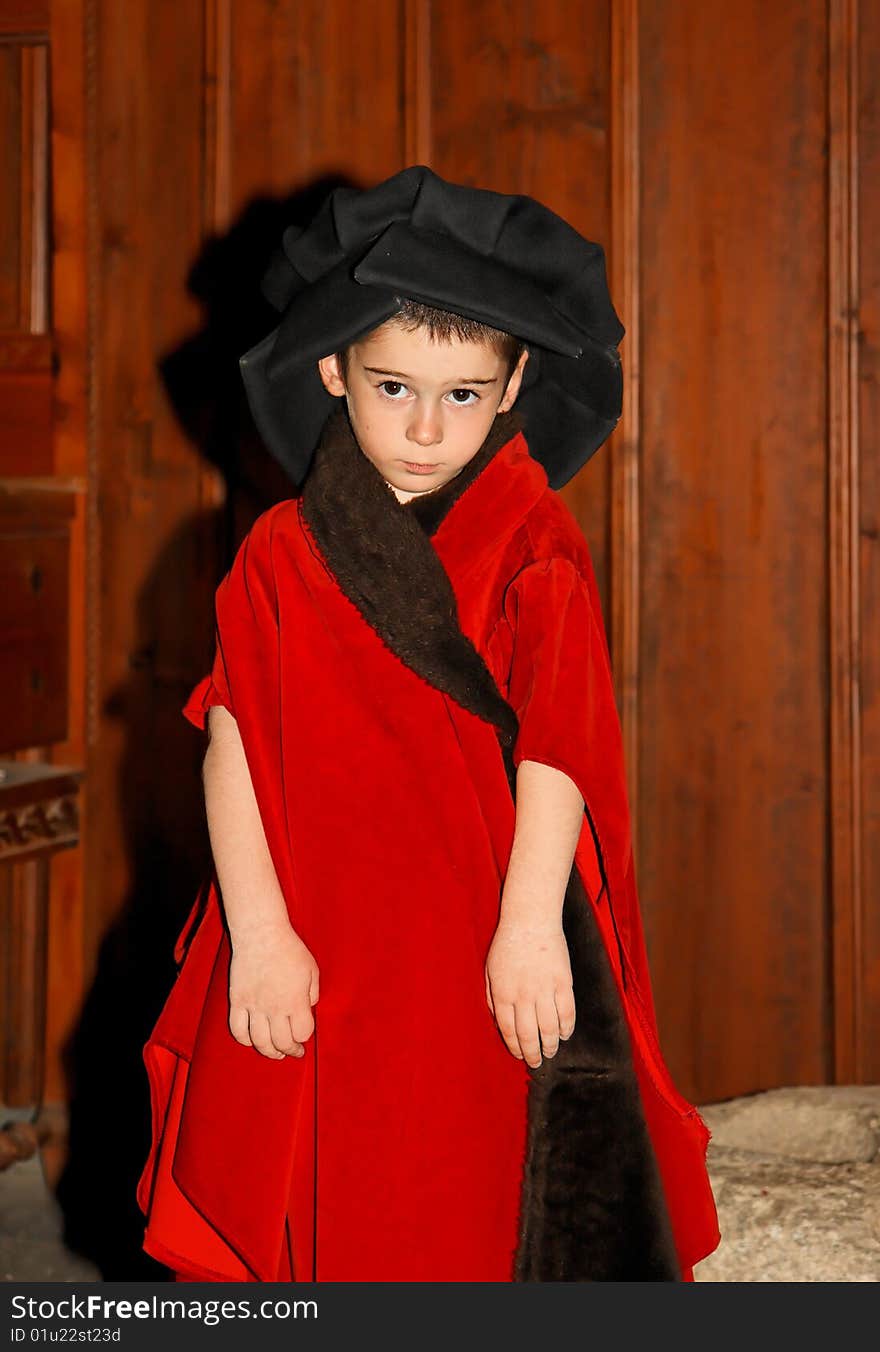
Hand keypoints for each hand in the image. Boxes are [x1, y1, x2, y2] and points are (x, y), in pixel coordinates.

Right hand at [228, 924, 318, 1059]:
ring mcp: (254, 1005)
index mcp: (295, 1000)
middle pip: (282, 1043)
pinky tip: (252, 1039)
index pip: (302, 1033)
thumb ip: (313, 993)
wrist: (261, 933)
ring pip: (259, 1041)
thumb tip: (309, 1009)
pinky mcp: (237, 1001)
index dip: (305, 1037)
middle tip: (293, 1051)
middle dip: (290, 1051)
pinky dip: (245, 1040)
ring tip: (275, 1053)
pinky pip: (237, 1029)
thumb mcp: (312, 969)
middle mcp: (274, 1007)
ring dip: (269, 1051)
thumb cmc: (289, 948)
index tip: (304, 1035)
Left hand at [485, 918, 574, 1067]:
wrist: (530, 921)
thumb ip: (491, 997)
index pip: (508, 1031)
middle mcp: (523, 995)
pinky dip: (567, 1027)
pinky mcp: (563, 982)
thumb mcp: (489, 970)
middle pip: (529, 1035)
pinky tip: (564, 1033)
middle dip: (533, 1053)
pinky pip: (567, 1012)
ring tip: (551, 1051)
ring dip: (551, 1045)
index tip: (520, 1055)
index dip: (515, 1047)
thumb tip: (499, 1022)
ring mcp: (544, 989)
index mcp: (502, 993)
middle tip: (537, 1062)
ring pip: (550, 1028)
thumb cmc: (507, 944)